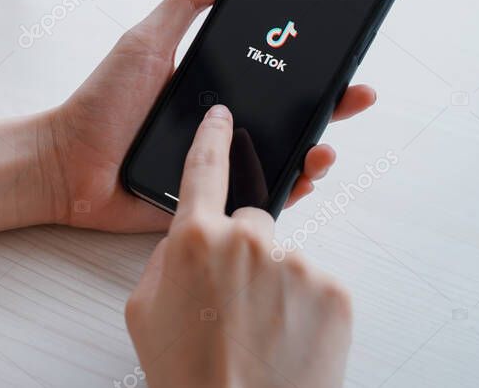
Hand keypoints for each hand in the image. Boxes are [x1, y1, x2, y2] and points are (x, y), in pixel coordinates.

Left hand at [41, 0, 375, 230]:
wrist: (66, 163)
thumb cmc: (101, 102)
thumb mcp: (145, 43)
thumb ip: (183, 4)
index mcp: (211, 88)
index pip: (273, 75)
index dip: (310, 67)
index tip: (343, 53)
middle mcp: (222, 125)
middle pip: (289, 117)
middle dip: (331, 107)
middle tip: (358, 95)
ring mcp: (219, 164)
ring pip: (281, 160)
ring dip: (314, 152)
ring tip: (327, 144)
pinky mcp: (210, 201)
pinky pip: (255, 199)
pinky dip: (286, 192)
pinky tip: (304, 179)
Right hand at [125, 105, 352, 387]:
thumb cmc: (187, 374)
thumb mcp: (144, 310)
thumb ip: (165, 258)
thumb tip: (188, 240)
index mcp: (195, 238)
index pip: (204, 170)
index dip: (212, 138)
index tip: (222, 116)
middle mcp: (248, 239)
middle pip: (251, 221)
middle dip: (243, 251)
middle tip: (232, 303)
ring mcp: (297, 263)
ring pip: (282, 258)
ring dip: (273, 285)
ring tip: (258, 333)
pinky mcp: (334, 290)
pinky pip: (315, 285)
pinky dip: (303, 307)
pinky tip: (286, 339)